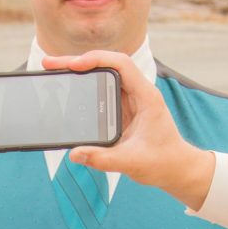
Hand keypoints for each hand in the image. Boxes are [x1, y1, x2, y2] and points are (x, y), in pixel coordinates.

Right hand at [42, 50, 215, 209]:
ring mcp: (130, 100)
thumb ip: (103, 159)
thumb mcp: (132, 163)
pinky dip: (84, 86)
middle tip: (50, 63)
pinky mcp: (123, 109)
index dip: (96, 59)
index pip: (121, 64)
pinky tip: (67, 88)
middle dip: (78, 62)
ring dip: (79, 71)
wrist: (177, 169)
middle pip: (107, 65)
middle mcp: (138, 93)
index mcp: (146, 97)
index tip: (74, 65)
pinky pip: (102, 90)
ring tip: (54, 71)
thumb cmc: (163, 163)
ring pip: (103, 75)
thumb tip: (75, 154)